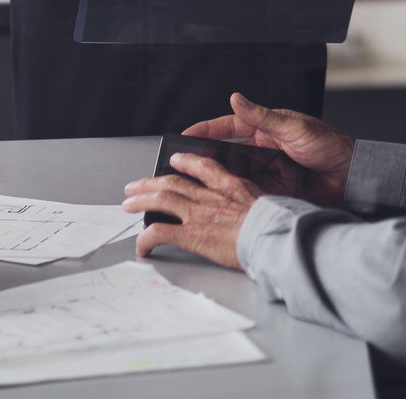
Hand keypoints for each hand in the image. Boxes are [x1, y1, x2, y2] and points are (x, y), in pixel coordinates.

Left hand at [122, 153, 261, 269]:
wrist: (272, 237)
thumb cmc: (277, 226)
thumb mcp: (270, 203)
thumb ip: (255, 203)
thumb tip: (260, 211)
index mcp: (231, 186)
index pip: (203, 167)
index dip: (186, 161)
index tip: (176, 160)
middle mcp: (209, 196)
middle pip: (173, 182)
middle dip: (150, 182)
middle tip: (136, 185)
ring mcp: (198, 214)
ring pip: (161, 199)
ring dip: (140, 201)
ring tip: (128, 204)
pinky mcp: (190, 235)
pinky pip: (160, 232)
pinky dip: (146, 238)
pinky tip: (141, 245)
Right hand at [183, 92, 351, 206]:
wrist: (354, 178)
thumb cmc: (330, 146)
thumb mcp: (294, 128)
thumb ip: (262, 116)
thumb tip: (236, 99)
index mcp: (267, 128)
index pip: (229, 127)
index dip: (206, 131)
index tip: (185, 135)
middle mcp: (264, 150)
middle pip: (227, 153)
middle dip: (206, 157)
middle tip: (183, 163)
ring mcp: (268, 172)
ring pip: (235, 175)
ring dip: (218, 178)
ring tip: (197, 183)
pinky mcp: (274, 192)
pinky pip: (249, 193)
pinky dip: (236, 195)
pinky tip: (223, 199)